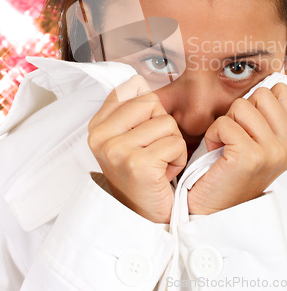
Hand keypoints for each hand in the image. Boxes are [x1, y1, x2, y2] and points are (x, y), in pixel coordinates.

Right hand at [87, 75, 186, 223]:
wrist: (142, 217)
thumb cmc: (140, 175)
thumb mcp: (128, 137)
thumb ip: (130, 107)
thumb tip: (138, 79)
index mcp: (97, 126)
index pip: (130, 89)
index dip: (147, 109)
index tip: (142, 133)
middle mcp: (101, 137)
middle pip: (151, 103)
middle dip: (163, 126)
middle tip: (152, 151)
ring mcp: (117, 150)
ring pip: (167, 123)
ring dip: (173, 145)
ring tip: (158, 164)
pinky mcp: (137, 165)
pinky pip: (175, 144)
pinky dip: (178, 159)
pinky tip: (164, 174)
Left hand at [187, 83, 286, 214]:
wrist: (216, 210)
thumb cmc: (232, 170)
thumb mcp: (261, 141)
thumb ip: (270, 114)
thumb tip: (274, 82)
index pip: (280, 91)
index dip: (256, 104)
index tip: (251, 130)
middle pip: (260, 94)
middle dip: (241, 112)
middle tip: (236, 139)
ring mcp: (273, 151)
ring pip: (241, 106)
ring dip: (226, 123)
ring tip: (226, 147)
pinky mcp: (250, 156)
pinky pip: (224, 123)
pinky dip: (213, 136)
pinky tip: (217, 154)